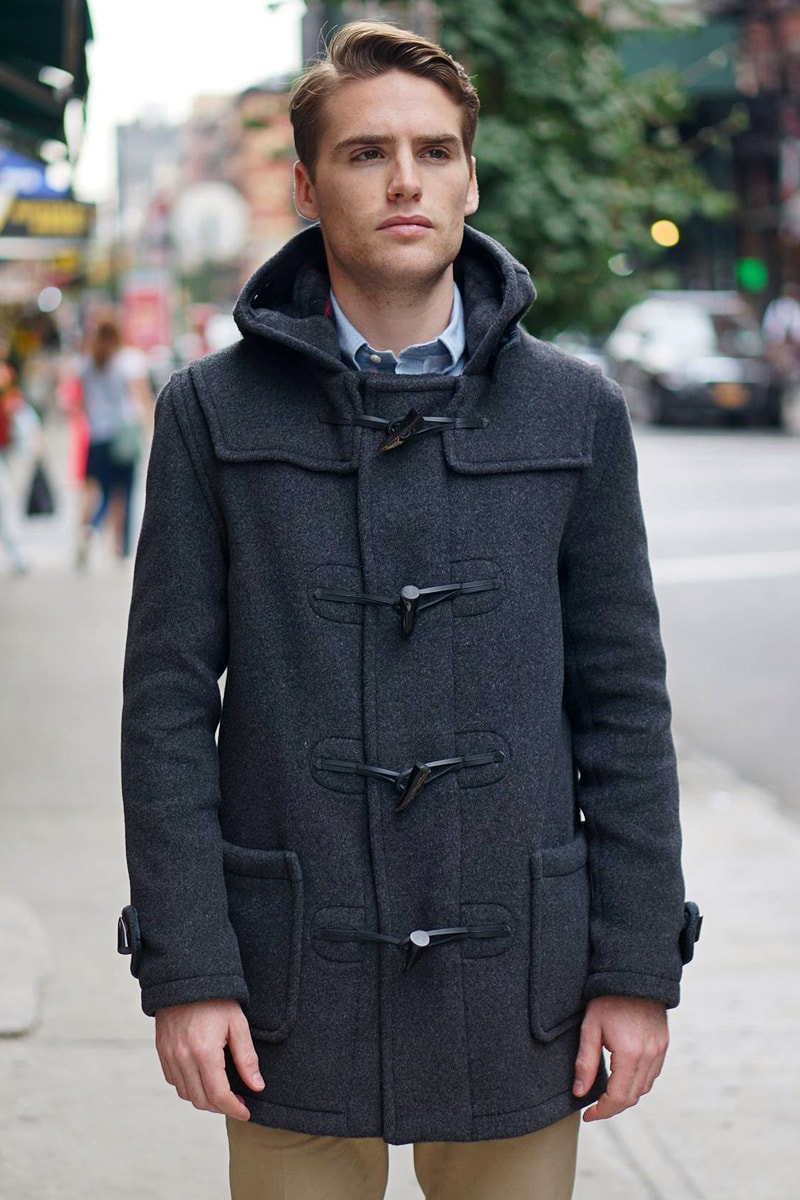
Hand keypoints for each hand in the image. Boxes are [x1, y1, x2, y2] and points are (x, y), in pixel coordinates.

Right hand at [155, 999, 263, 1120]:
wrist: (187, 977)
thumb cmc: (217, 999)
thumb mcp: (238, 1024)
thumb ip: (247, 1058)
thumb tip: (257, 1086)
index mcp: (204, 1052)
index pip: (219, 1095)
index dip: (234, 1108)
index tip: (246, 1112)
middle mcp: (183, 1058)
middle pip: (201, 1100)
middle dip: (221, 1107)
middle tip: (238, 1102)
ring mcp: (169, 1056)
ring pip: (186, 1094)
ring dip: (204, 1099)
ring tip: (222, 1093)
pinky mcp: (162, 1051)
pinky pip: (174, 1081)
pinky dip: (189, 1087)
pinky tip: (203, 1079)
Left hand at [572, 996, 668, 1121]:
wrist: (634, 975)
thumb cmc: (608, 999)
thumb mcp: (590, 1028)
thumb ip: (585, 1062)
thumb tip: (580, 1092)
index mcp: (630, 1054)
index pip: (618, 1097)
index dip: (602, 1111)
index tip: (587, 1114)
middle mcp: (649, 1056)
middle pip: (632, 1097)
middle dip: (612, 1107)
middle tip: (594, 1108)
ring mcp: (659, 1051)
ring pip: (644, 1088)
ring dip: (626, 1096)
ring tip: (605, 1093)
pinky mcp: (663, 1045)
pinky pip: (652, 1075)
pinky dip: (638, 1083)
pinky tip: (622, 1077)